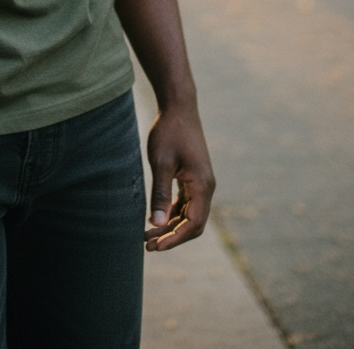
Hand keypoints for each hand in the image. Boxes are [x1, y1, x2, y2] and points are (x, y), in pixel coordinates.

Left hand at [144, 103, 214, 251]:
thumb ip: (160, 194)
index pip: (193, 224)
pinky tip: (155, 217)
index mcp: (203, 186)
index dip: (174, 239)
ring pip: (188, 214)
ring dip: (170, 226)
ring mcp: (200, 183)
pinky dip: (171, 213)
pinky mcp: (193, 177)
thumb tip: (156, 224)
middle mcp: (206, 188)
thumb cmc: (169, 132)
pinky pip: (185, 203)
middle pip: (192, 224)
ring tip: (147, 235)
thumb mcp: (161, 163)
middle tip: (147, 245)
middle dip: (171, 236)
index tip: (155, 246)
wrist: (179, 107)